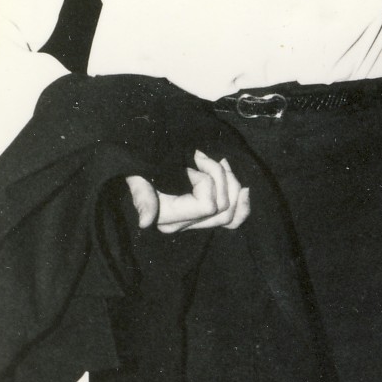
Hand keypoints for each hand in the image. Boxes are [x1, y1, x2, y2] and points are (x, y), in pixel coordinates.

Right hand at [126, 150, 249, 233]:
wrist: (140, 165)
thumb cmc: (139, 167)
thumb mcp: (137, 177)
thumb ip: (142, 196)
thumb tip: (145, 222)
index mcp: (168, 217)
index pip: (208, 206)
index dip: (207, 179)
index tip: (193, 159)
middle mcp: (182, 225)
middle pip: (223, 208)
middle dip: (223, 177)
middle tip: (206, 157)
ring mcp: (194, 223)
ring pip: (231, 212)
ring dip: (230, 181)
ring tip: (218, 162)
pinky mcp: (204, 217)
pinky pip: (232, 221)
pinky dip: (242, 204)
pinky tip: (245, 189)